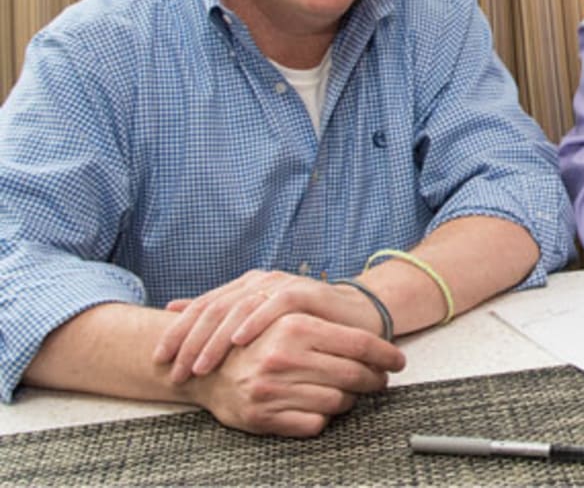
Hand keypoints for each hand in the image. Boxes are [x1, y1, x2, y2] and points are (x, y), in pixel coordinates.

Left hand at [154, 270, 384, 382]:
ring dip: (216, 339)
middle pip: (214, 308)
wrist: (355, 317)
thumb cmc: (305, 326)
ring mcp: (280, 284)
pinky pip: (274, 305)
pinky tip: (239, 341)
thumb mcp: (258, 325)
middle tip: (175, 371)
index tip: (160, 360)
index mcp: (243, 288)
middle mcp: (257, 281)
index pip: (202, 308)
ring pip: (238, 309)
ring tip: (201, 366)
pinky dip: (255, 322)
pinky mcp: (304, 292)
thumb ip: (221, 316)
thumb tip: (172, 309)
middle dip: (190, 341)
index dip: (177, 333)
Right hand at [185, 311, 404, 436]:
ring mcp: (273, 389)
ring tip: (348, 393)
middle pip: (354, 374)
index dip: (386, 354)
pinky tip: (321, 407)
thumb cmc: (253, 340)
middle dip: (374, 379)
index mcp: (294, 326)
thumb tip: (374, 341)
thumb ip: (323, 326)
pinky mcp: (264, 417)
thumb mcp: (285, 318)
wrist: (200, 366)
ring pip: (338, 402)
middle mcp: (285, 357)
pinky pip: (315, 424)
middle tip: (380, 379)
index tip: (399, 361)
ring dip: (349, 400)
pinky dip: (324, 418)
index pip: (359, 344)